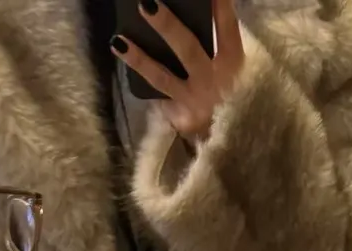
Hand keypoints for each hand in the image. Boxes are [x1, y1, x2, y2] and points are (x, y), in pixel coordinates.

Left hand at [112, 0, 244, 139]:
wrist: (233, 138)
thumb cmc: (233, 92)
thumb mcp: (233, 64)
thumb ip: (221, 35)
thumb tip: (206, 5)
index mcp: (233, 62)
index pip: (226, 26)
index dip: (217, 6)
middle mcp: (214, 80)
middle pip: (187, 49)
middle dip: (167, 26)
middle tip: (146, 4)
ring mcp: (194, 100)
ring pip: (162, 77)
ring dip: (139, 59)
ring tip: (118, 40)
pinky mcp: (179, 116)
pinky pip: (156, 95)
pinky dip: (140, 78)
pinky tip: (122, 58)